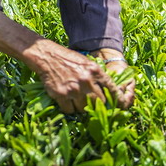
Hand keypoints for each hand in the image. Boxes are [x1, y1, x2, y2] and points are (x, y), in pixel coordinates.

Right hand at [0, 12, 132, 112]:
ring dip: (81, 107)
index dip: (119, 103)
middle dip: (96, 105)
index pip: (114, 92)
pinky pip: (70, 110)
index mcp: (96, 72)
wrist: (46, 56)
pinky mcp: (61, 95)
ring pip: (84, 109)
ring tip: (75, 99)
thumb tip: (110, 96)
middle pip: (100, 104)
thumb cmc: (68, 59)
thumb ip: (99, 78)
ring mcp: (74, 89)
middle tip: (91, 103)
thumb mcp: (87, 63)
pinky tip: (65, 99)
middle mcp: (86, 81)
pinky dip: (68, 108)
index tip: (119, 109)